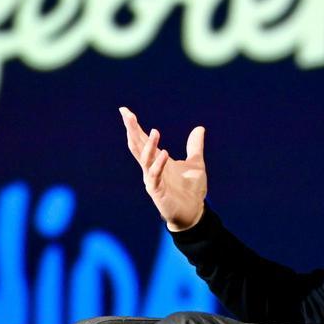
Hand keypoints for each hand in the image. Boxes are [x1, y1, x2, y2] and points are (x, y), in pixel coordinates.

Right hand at [120, 106, 206, 231]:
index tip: (124, 110)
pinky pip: (156, 175)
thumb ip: (195, 146)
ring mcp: (152, 179)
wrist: (194, 213)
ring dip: (149, 145)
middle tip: (126, 114)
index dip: (133, 126)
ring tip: (155, 131)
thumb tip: (199, 128)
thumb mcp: (196, 164)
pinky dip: (159, 163)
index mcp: (157, 160)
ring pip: (145, 159)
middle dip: (131, 130)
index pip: (141, 140)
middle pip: (137, 146)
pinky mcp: (157, 191)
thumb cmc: (192, 191)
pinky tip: (165, 153)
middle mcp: (151, 168)